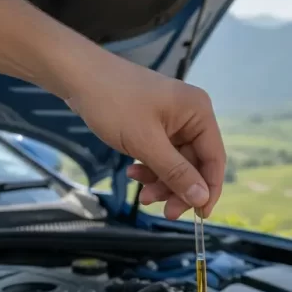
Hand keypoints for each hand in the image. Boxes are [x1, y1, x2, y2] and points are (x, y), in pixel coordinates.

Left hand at [64, 55, 224, 219]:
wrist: (76, 75)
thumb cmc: (113, 102)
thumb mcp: (146, 142)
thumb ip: (176, 172)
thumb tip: (202, 199)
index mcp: (199, 113)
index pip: (214, 159)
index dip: (209, 189)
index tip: (199, 217)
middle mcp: (192, 117)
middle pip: (195, 165)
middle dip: (179, 189)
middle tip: (164, 211)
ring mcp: (173, 122)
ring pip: (177, 164)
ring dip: (162, 182)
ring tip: (142, 194)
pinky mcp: (155, 126)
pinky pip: (161, 156)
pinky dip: (150, 169)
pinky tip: (133, 173)